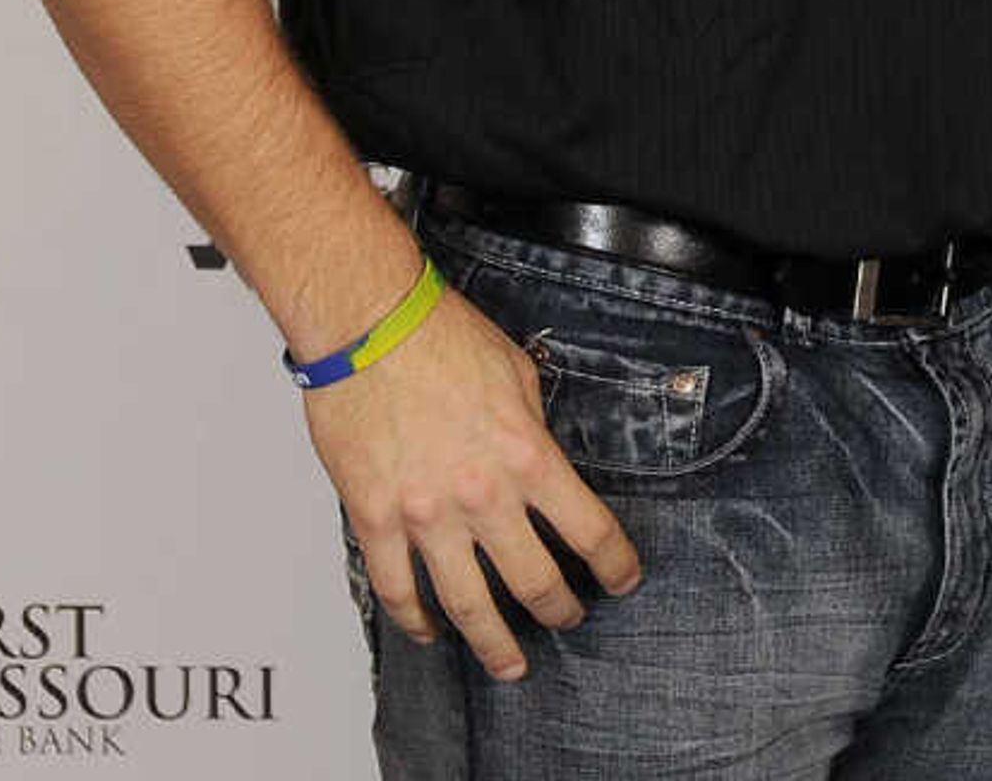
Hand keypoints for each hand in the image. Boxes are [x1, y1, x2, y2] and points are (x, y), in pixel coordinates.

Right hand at [306, 281, 644, 679]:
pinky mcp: (375, 519)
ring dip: (494, 644)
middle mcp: (482, 495)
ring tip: (510, 666)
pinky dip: (415, 622)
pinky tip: (430, 633)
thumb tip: (538, 460)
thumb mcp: (516, 375)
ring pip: (469, 605)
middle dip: (560, 611)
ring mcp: (426, 515)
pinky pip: (397, 589)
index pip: (590, 530)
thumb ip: (531, 430)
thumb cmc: (439, 337)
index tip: (623, 579)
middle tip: (569, 621)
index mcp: (526, 456)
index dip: (616, 564)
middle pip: (535, 581)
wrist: (368, 326)